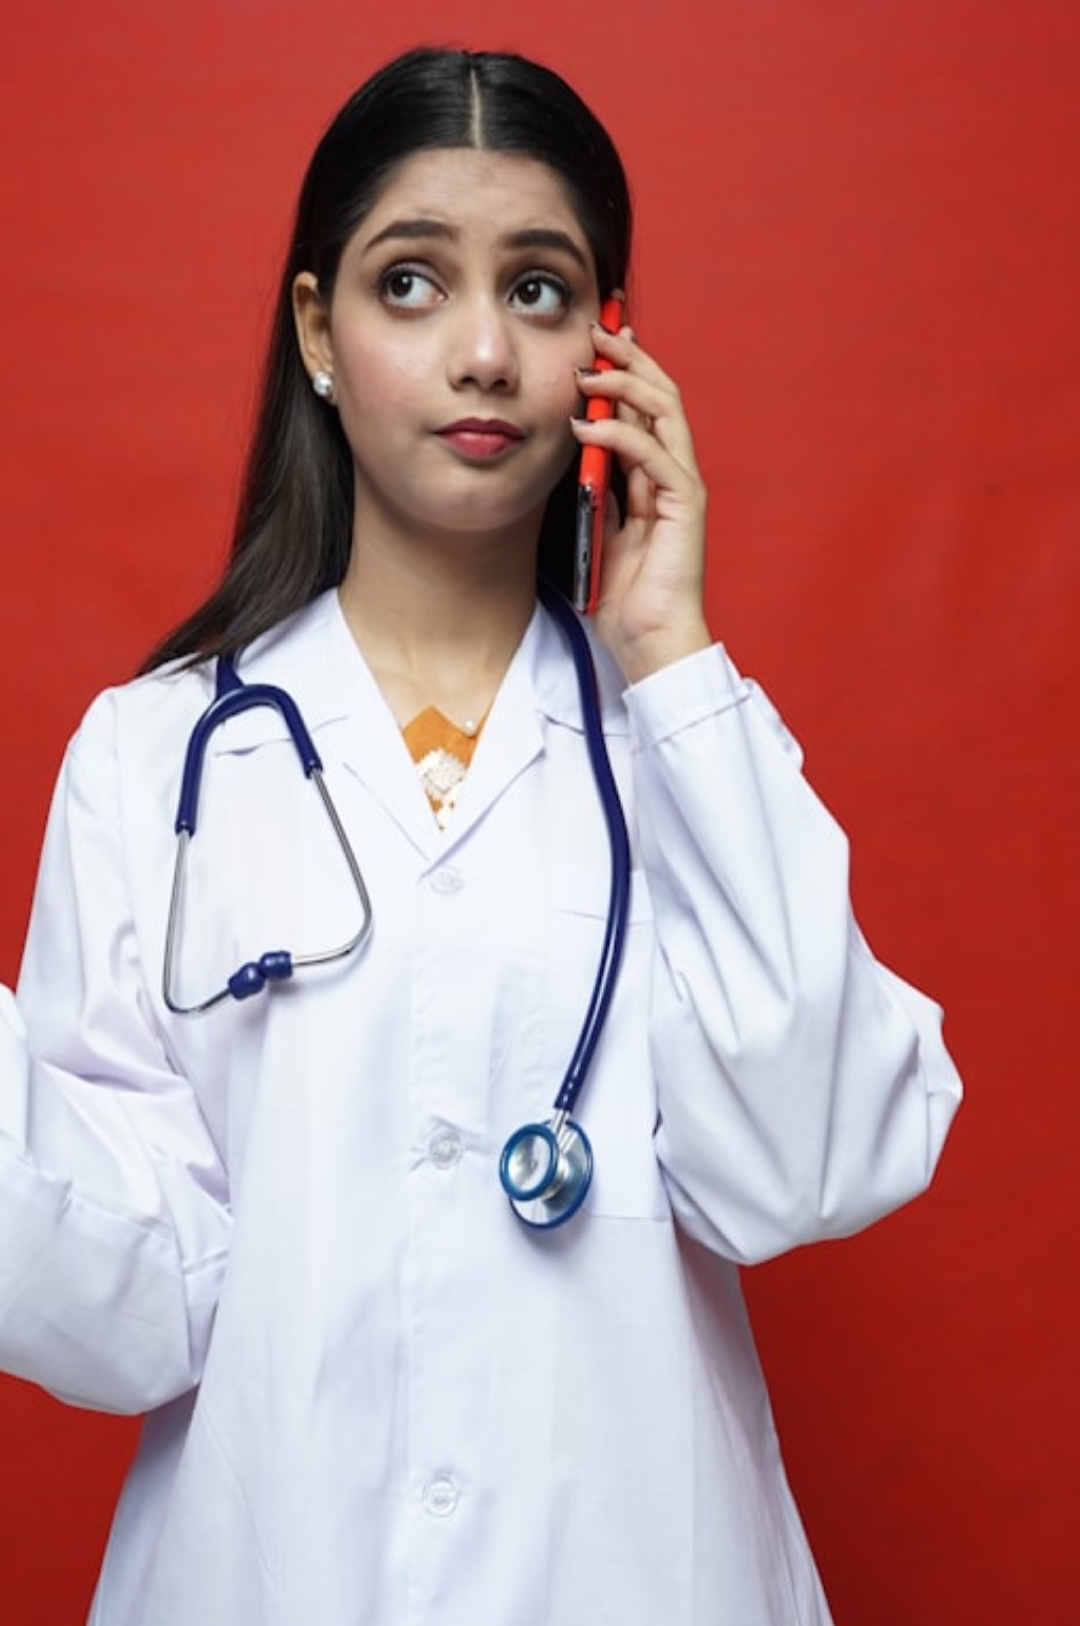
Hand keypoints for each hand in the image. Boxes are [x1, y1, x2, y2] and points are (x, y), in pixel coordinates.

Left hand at [570, 322, 712, 681]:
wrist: (649, 640)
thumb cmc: (623, 596)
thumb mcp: (595, 528)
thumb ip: (592, 489)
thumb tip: (571, 448)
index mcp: (654, 476)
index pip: (643, 406)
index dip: (622, 369)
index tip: (591, 341)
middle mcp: (674, 473)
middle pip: (660, 394)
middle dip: (628, 356)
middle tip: (595, 329)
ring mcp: (683, 486)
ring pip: (664, 410)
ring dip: (625, 382)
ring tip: (589, 366)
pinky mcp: (685, 505)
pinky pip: (653, 454)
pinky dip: (620, 435)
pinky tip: (586, 426)